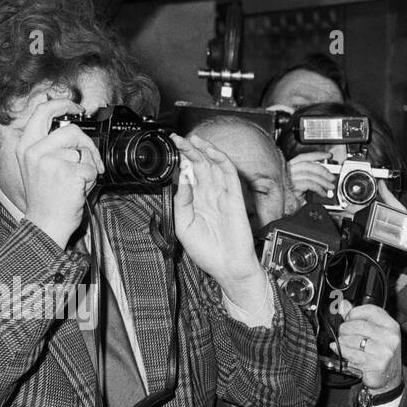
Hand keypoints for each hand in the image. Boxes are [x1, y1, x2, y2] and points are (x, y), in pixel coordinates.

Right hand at [16, 95, 103, 247]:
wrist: (45, 224)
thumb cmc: (45, 199)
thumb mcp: (36, 166)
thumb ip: (49, 145)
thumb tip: (70, 126)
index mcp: (26, 146)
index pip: (42, 112)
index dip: (63, 104)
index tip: (77, 107)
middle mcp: (35, 151)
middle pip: (72, 130)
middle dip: (87, 144)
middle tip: (91, 158)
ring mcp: (51, 162)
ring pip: (84, 152)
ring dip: (88, 167)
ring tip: (77, 181)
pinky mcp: (68, 174)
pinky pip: (91, 168)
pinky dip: (92, 180)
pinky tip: (79, 189)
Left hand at [172, 133, 261, 298]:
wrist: (228, 267)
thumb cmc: (208, 252)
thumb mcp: (183, 226)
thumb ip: (181, 202)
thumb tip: (181, 180)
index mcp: (196, 202)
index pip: (188, 174)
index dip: (180, 160)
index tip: (171, 149)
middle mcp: (209, 196)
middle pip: (200, 165)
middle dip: (189, 150)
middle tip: (178, 139)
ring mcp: (222, 195)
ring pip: (213, 165)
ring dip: (203, 150)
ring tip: (191, 139)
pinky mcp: (235, 197)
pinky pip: (229, 173)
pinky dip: (220, 159)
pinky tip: (210, 150)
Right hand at [287, 151, 339, 201]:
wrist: (282, 209)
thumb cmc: (291, 198)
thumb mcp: (301, 185)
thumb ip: (309, 178)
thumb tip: (324, 177)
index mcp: (289, 167)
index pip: (303, 157)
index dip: (317, 155)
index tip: (328, 155)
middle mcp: (287, 171)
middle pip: (308, 165)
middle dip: (323, 170)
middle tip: (332, 177)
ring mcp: (288, 178)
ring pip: (309, 174)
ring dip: (323, 181)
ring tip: (330, 186)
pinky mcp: (291, 187)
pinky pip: (309, 184)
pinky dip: (319, 188)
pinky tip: (323, 193)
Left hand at [334, 303, 401, 390]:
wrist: (389, 378)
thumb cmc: (381, 354)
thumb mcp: (374, 333)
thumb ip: (358, 318)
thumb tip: (343, 305)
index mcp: (391, 326)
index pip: (370, 310)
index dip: (354, 312)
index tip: (348, 318)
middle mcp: (390, 337)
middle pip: (358, 325)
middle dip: (345, 329)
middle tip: (343, 334)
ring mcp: (384, 351)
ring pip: (352, 339)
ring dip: (342, 342)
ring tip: (343, 344)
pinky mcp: (376, 363)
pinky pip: (352, 353)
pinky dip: (342, 351)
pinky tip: (339, 350)